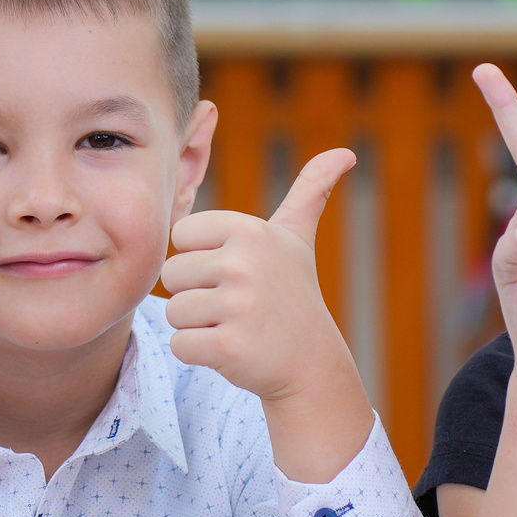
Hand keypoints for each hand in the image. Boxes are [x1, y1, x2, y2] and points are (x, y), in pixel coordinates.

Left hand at [162, 149, 358, 402]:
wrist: (311, 364)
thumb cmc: (293, 296)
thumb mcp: (297, 239)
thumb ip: (310, 191)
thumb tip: (345, 152)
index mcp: (249, 230)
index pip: (181, 236)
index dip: (201, 259)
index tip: (237, 273)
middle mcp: (244, 262)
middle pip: (172, 274)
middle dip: (197, 295)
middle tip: (237, 306)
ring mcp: (238, 306)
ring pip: (174, 312)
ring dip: (197, 326)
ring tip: (236, 326)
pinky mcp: (229, 346)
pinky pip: (180, 345)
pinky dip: (199, 354)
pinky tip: (232, 350)